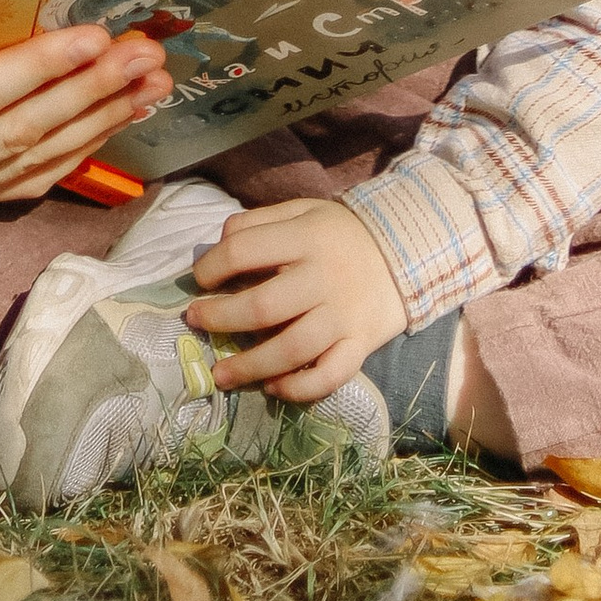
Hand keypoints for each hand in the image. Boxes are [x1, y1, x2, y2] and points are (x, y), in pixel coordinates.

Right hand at [0, 24, 173, 227]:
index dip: (29, 74)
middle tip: (148, 53)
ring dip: (94, 123)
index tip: (94, 38)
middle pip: (7, 141)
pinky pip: (16, 186)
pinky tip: (114, 118)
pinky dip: (72, 153)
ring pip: (23, 167)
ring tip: (153, 79)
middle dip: (83, 96)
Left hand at [185, 197, 407, 400]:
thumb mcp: (302, 211)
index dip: (213, 266)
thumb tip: (218, 245)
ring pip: (291, 349)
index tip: (200, 279)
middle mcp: (323, 279)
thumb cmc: (339, 234)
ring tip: (220, 375)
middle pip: (263, 307)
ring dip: (249, 366)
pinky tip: (273, 388)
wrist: (406, 253)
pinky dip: (299, 388)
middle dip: (220, 319)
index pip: (245, 250)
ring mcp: (343, 316)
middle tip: (195, 323)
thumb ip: (258, 222)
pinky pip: (328, 375)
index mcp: (306, 237)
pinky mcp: (360, 345)